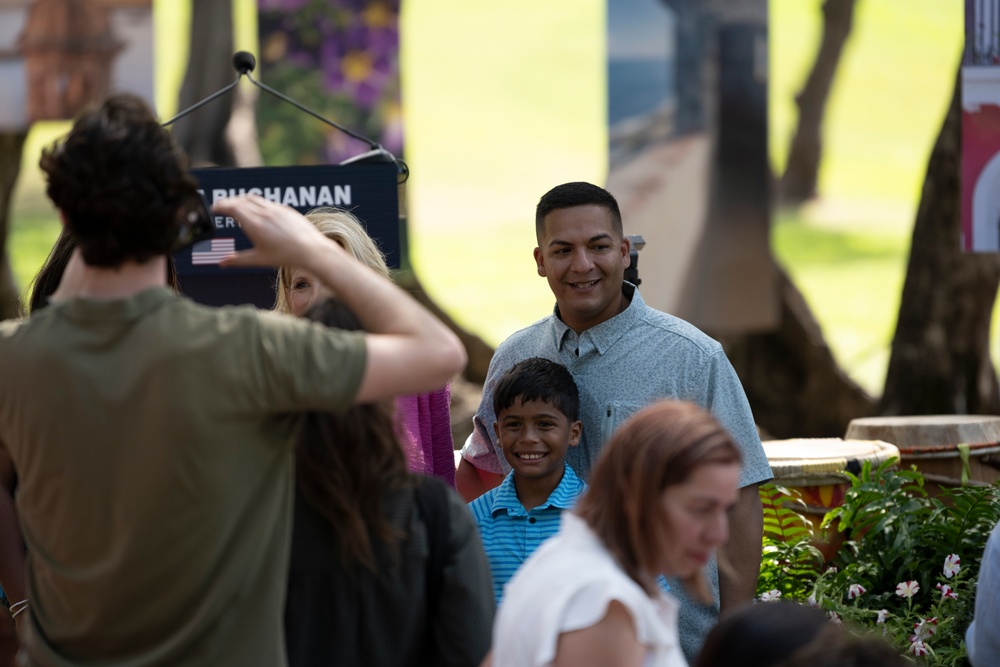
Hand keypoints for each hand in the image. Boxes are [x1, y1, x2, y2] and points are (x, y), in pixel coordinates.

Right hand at [211, 195, 338, 269]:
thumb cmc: (286, 256)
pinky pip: (266, 202)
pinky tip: (257, 210)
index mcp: (254, 224)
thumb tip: (222, 263)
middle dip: (228, 202)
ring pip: (254, 199)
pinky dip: (256, 203)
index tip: (214, 208)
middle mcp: (264, 213)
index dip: (221, 206)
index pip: (232, 208)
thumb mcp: (259, 260)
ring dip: (241, 200)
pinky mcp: (286, 209)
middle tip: (221, 206)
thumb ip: (238, 260)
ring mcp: (276, 209)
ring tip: (236, 205)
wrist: (311, 249)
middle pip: (240, 201)